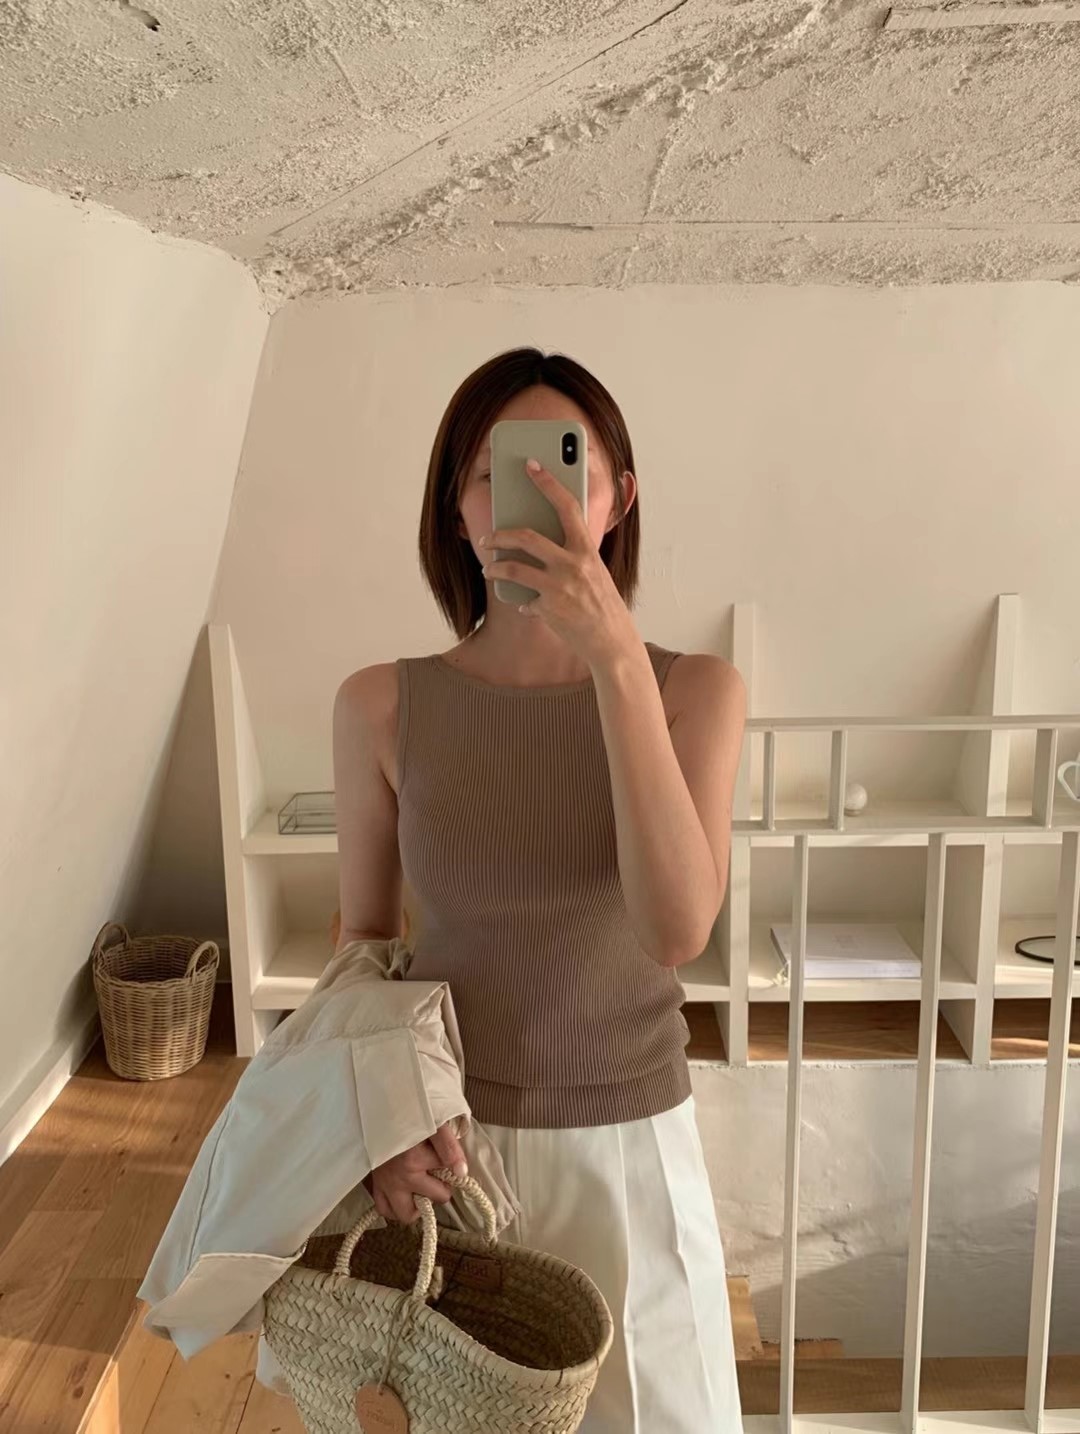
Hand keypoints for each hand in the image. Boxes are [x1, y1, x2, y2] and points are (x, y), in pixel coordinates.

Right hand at [364, 1120, 467, 1225]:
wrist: (378, 1107)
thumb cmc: (407, 1113)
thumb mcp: (433, 1122)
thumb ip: (449, 1147)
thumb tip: (461, 1172)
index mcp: (415, 1160)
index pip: (448, 1176)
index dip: (453, 1168)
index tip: (448, 1158)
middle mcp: (400, 1177)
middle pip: (431, 1201)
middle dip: (439, 1192)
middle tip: (437, 1178)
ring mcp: (386, 1183)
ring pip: (405, 1213)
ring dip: (415, 1206)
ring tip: (420, 1190)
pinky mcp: (375, 1184)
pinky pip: (384, 1209)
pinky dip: (394, 1207)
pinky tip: (403, 1196)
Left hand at [478, 458, 638, 670]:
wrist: (611, 640)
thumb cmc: (602, 602)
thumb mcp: (595, 569)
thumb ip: (574, 551)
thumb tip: (545, 535)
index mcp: (586, 549)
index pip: (566, 506)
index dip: (548, 482)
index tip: (532, 464)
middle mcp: (572, 565)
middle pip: (526, 537)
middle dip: (500, 535)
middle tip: (487, 538)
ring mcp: (558, 588)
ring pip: (513, 568)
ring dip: (494, 568)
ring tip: (488, 569)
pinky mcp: (547, 609)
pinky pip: (525, 600)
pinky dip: (523, 602)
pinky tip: (526, 604)